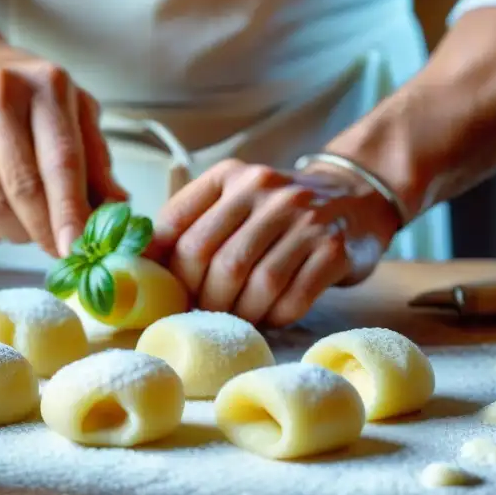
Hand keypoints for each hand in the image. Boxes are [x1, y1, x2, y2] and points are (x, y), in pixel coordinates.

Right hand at [0, 2, 125, 256]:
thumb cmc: (15, 91)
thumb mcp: (67, 107)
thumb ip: (95, 158)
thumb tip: (117, 211)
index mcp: (43, 84)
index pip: (61, 161)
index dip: (71, 212)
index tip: (78, 249)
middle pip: (24, 190)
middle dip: (46, 232)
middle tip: (58, 248)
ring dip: (16, 232)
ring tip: (25, 223)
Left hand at [147, 159, 401, 326]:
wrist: (356, 195)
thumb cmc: (277, 210)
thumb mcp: (234, 197)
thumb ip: (192, 221)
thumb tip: (140, 263)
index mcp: (230, 175)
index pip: (177, 223)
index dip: (162, 266)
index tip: (161, 291)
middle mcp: (265, 190)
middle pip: (213, 259)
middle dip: (201, 297)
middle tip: (202, 312)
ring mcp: (304, 218)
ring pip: (254, 283)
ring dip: (239, 311)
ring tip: (236, 318)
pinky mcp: (334, 249)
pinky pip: (293, 297)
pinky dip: (275, 315)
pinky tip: (270, 316)